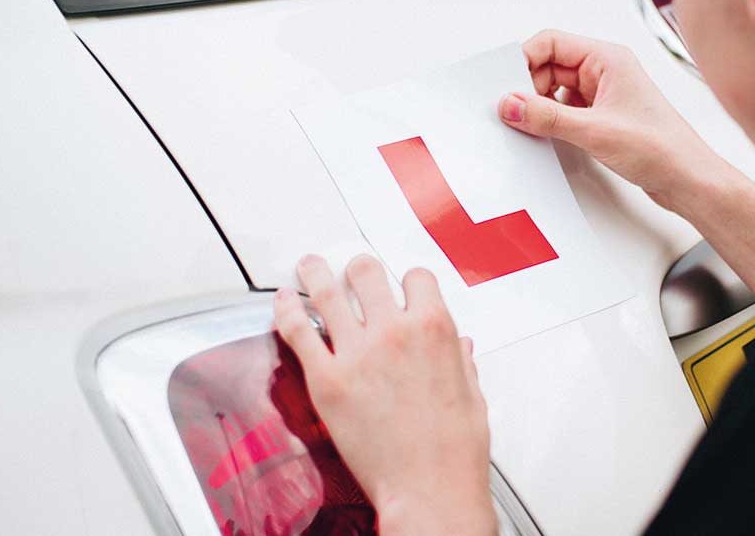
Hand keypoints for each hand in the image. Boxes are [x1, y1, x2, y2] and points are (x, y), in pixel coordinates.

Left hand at [274, 255, 496, 535]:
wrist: (429, 489)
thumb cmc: (453, 451)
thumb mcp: (471, 394)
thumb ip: (460, 362)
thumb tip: (459, 349)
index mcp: (434, 328)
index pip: (416, 278)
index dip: (407, 280)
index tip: (402, 286)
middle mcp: (394, 331)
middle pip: (367, 273)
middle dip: (360, 269)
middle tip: (353, 272)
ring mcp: (357, 353)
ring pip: (327, 291)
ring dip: (315, 273)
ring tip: (309, 266)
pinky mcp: (327, 380)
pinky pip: (298, 330)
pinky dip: (286, 309)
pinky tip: (282, 299)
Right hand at [500, 29, 727, 211]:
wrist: (687, 178)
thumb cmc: (662, 147)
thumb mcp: (594, 130)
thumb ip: (547, 117)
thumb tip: (512, 104)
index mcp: (608, 58)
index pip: (552, 42)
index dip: (524, 59)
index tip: (506, 83)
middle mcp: (604, 71)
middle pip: (549, 66)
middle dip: (528, 87)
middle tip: (514, 110)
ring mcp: (602, 94)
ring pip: (554, 89)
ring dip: (539, 105)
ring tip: (531, 125)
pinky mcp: (601, 116)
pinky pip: (564, 110)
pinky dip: (551, 120)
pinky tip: (546, 134)